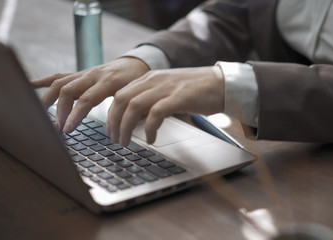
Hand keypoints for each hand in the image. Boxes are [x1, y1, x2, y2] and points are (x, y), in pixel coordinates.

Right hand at [31, 57, 149, 131]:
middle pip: (68, 90)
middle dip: (60, 111)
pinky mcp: (79, 74)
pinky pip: (59, 76)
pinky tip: (29, 85)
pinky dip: (43, 81)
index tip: (67, 130)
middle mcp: (93, 75)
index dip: (75, 114)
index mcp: (109, 81)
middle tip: (58, 129)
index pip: (87, 98)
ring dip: (49, 99)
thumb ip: (126, 111)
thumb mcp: (136, 96)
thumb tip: (116, 132)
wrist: (136, 63)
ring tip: (41, 115)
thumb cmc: (137, 82)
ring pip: (60, 82)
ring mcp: (84, 73)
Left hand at [107, 66, 224, 145]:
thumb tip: (135, 119)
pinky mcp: (178, 98)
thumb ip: (150, 101)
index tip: (110, 130)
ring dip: (126, 127)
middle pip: (122, 100)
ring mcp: (166, 88)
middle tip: (114, 139)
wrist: (222, 84)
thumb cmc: (196, 91)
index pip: (120, 94)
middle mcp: (154, 80)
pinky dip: (149, 128)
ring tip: (126, 142)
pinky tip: (151, 138)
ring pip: (134, 106)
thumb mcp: (167, 92)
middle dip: (114, 122)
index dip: (111, 114)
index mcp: (150, 78)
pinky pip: (156, 113)